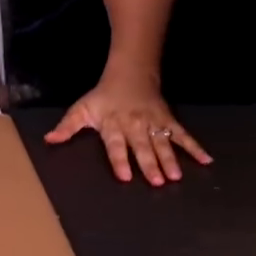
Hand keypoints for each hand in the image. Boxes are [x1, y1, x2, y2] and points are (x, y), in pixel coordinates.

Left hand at [44, 70, 210, 185]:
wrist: (130, 73)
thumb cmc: (104, 97)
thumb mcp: (82, 108)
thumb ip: (68, 126)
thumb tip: (49, 139)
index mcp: (113, 124)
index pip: (116, 144)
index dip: (119, 159)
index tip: (124, 177)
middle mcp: (134, 125)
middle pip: (142, 146)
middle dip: (149, 163)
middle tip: (157, 182)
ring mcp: (153, 123)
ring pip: (162, 142)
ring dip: (170, 158)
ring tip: (176, 175)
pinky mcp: (168, 120)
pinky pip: (182, 134)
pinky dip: (195, 146)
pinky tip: (206, 160)